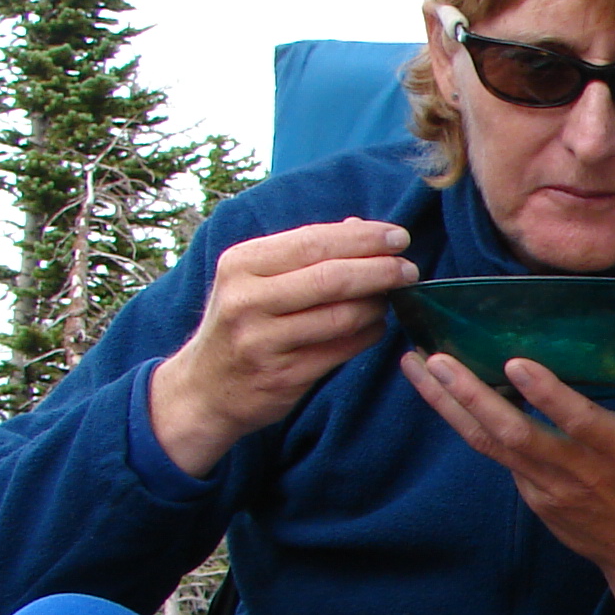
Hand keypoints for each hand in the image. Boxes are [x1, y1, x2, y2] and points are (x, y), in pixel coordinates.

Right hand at [150, 219, 420, 475]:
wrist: (204, 388)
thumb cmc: (241, 322)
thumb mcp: (254, 279)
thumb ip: (304, 252)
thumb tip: (361, 226)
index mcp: (242, 264)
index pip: (314, 241)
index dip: (363, 238)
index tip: (399, 237)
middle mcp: (249, 300)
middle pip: (332, 278)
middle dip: (381, 270)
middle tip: (409, 269)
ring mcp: (265, 340)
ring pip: (343, 316)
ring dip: (378, 305)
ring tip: (392, 298)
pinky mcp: (284, 375)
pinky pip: (343, 349)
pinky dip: (369, 334)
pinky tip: (377, 325)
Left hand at [402, 300, 614, 614]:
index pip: (577, 421)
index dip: (546, 395)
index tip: (514, 363)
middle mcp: (577, 471)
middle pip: (513, 434)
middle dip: (472, 397)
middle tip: (437, 358)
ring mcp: (547, 487)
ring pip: (489, 444)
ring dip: (449, 406)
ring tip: (417, 366)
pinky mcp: (532, 497)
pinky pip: (495, 454)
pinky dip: (466, 423)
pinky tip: (441, 391)